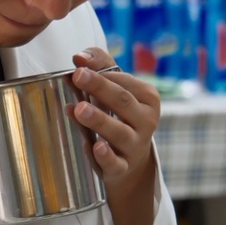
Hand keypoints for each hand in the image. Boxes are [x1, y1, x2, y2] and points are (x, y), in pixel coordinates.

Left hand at [70, 48, 160, 191]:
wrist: (130, 158)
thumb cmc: (119, 114)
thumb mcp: (116, 89)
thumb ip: (99, 66)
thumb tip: (79, 56)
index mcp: (148, 98)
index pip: (124, 82)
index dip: (101, 74)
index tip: (78, 67)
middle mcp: (147, 121)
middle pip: (123, 102)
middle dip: (100, 88)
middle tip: (77, 77)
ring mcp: (136, 145)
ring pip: (119, 132)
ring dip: (99, 120)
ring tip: (79, 109)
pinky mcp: (123, 167)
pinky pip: (116, 163)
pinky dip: (106, 156)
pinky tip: (95, 147)